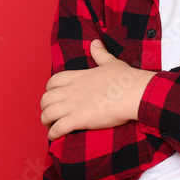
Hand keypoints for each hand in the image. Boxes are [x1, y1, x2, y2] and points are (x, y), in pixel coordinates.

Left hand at [40, 40, 155, 139]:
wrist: (134, 93)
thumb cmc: (125, 78)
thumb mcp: (111, 62)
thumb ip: (100, 54)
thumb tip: (95, 42)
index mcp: (78, 76)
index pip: (53, 81)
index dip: (49, 90)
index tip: (54, 96)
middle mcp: (72, 90)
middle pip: (46, 98)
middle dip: (45, 107)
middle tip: (51, 114)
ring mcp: (73, 105)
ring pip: (47, 114)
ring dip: (46, 121)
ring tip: (50, 126)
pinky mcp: (78, 119)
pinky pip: (57, 128)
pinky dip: (53, 134)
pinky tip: (55, 136)